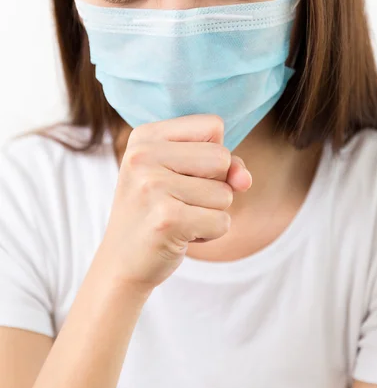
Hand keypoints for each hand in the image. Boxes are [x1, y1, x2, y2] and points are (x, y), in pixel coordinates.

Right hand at [100, 114, 251, 293]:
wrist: (122, 262)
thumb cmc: (158, 210)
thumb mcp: (185, 174)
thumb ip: (224, 164)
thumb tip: (244, 180)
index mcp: (146, 135)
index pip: (213, 125)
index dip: (212, 154)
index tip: (183, 173)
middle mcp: (143, 155)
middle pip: (222, 156)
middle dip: (215, 184)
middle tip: (180, 200)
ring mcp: (152, 186)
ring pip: (225, 193)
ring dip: (211, 212)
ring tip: (177, 217)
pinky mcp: (166, 220)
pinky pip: (222, 222)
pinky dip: (210, 233)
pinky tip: (180, 235)